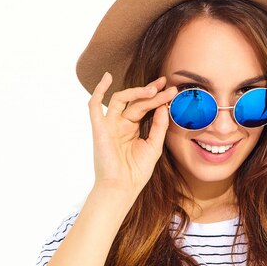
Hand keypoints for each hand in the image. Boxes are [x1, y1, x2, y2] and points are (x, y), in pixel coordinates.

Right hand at [87, 72, 176, 199]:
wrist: (123, 187)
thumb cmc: (137, 171)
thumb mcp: (154, 146)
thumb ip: (159, 126)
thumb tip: (163, 106)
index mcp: (133, 128)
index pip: (145, 107)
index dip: (158, 97)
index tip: (172, 90)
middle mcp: (120, 124)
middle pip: (136, 102)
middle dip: (152, 93)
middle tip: (167, 86)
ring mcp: (109, 125)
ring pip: (120, 100)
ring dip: (136, 92)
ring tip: (153, 89)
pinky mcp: (99, 129)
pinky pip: (94, 106)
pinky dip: (98, 90)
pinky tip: (107, 77)